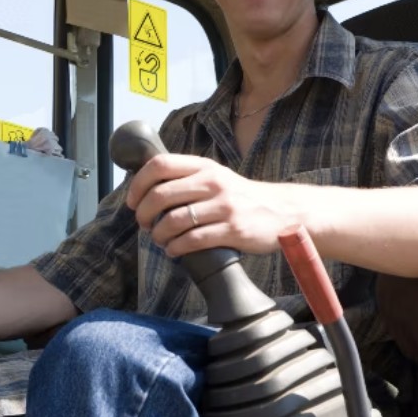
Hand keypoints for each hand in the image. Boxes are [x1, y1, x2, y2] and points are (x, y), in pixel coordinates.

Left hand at [125, 154, 299, 256]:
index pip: (160, 165)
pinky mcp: (232, 230)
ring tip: (160, 240)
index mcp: (204, 167)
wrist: (284, 212)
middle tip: (144, 224)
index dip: (138, 184)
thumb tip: (147, 188)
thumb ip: (188, 178)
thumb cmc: (242, 197)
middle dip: (143, 214)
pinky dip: (176, 248)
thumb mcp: (216, 177)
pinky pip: (192, 241)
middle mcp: (213, 182)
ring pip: (174, 221)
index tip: (133, 201)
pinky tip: (174, 250)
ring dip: (158, 234)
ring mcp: (223, 207)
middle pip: (160, 195)